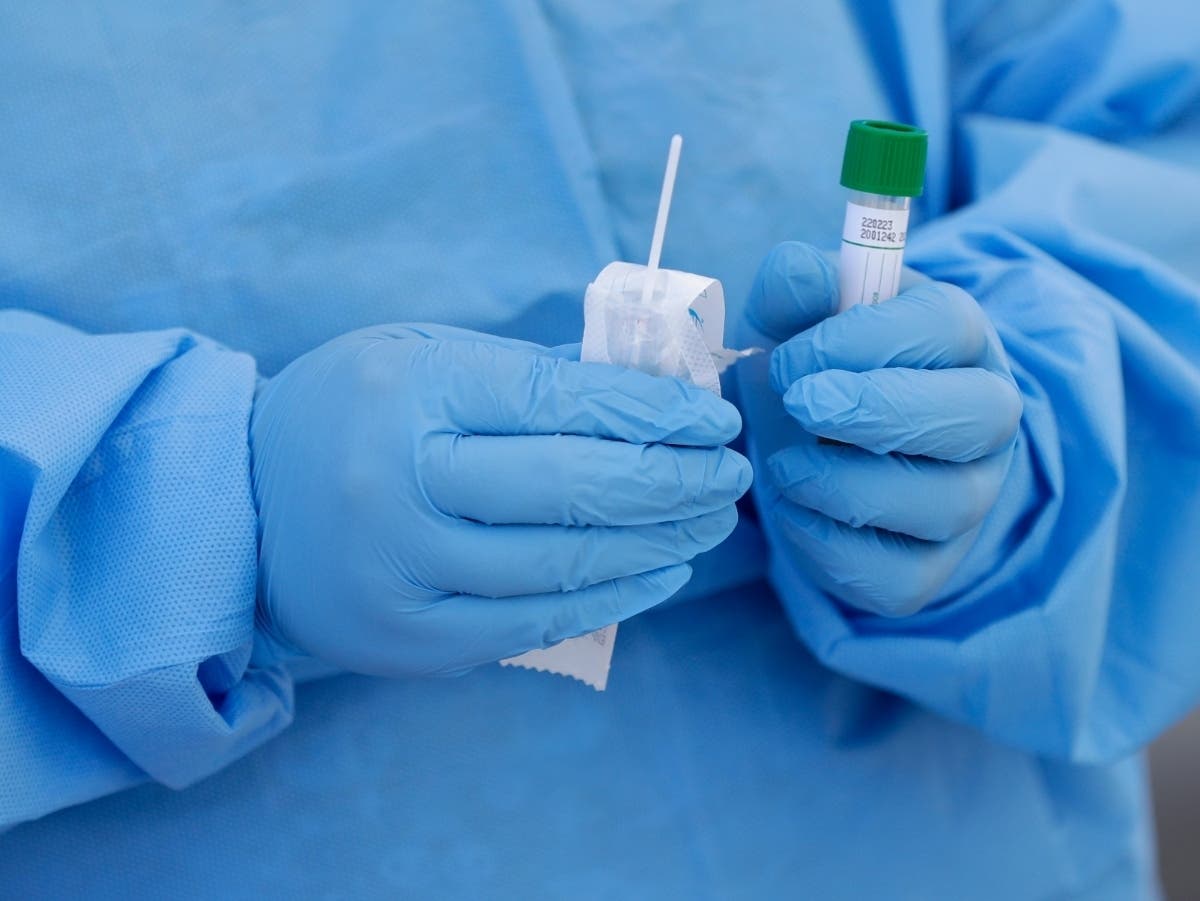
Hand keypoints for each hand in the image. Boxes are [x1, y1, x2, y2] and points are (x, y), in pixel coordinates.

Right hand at [250, 324, 749, 675]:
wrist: (239, 511)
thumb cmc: (348, 415)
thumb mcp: (418, 358)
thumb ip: (527, 373)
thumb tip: (652, 388)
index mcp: (405, 394)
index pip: (557, 401)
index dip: (651, 410)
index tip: (714, 416)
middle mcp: (398, 486)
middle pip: (572, 488)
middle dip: (674, 480)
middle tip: (731, 472)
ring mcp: (403, 575)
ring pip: (564, 564)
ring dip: (659, 542)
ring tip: (712, 519)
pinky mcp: (412, 643)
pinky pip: (538, 623)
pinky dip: (614, 597)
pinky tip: (663, 570)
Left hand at [738, 243, 1020, 615]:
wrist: (815, 442)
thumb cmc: (814, 365)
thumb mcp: (796, 313)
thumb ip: (795, 285)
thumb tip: (798, 276)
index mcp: (960, 338)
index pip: (948, 326)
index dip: (865, 340)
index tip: (792, 360)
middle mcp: (986, 420)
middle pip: (975, 418)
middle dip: (878, 412)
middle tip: (801, 406)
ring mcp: (970, 499)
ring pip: (940, 504)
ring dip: (842, 483)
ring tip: (788, 461)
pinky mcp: (931, 568)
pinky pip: (897, 577)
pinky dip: (828, 546)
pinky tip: (796, 508)